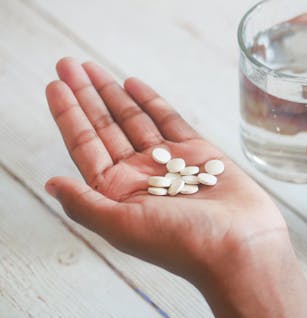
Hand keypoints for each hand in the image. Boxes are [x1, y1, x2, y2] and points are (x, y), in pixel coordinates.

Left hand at [45, 58, 306, 317]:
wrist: (240, 247)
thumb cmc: (181, 243)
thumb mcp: (122, 226)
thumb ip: (84, 204)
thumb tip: (49, 184)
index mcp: (118, 194)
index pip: (85, 146)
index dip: (68, 115)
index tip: (54, 86)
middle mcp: (140, 176)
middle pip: (105, 127)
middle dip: (86, 96)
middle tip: (68, 64)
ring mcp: (169, 162)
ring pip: (134, 119)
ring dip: (113, 94)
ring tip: (93, 68)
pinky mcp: (198, 154)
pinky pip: (170, 120)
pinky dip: (151, 102)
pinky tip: (134, 84)